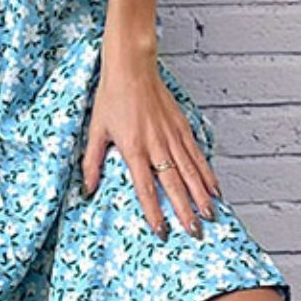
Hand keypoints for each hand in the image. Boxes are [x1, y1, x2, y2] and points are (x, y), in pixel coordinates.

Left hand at [81, 53, 219, 239]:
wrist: (132, 67)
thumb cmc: (112, 97)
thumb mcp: (96, 129)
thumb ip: (92, 162)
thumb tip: (87, 188)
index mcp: (133, 148)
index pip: (145, 188)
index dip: (154, 212)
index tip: (162, 231)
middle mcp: (155, 144)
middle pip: (173, 184)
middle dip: (185, 211)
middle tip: (195, 232)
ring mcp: (171, 135)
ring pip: (190, 172)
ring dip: (201, 196)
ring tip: (210, 216)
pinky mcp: (182, 126)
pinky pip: (197, 154)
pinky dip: (207, 172)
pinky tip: (214, 188)